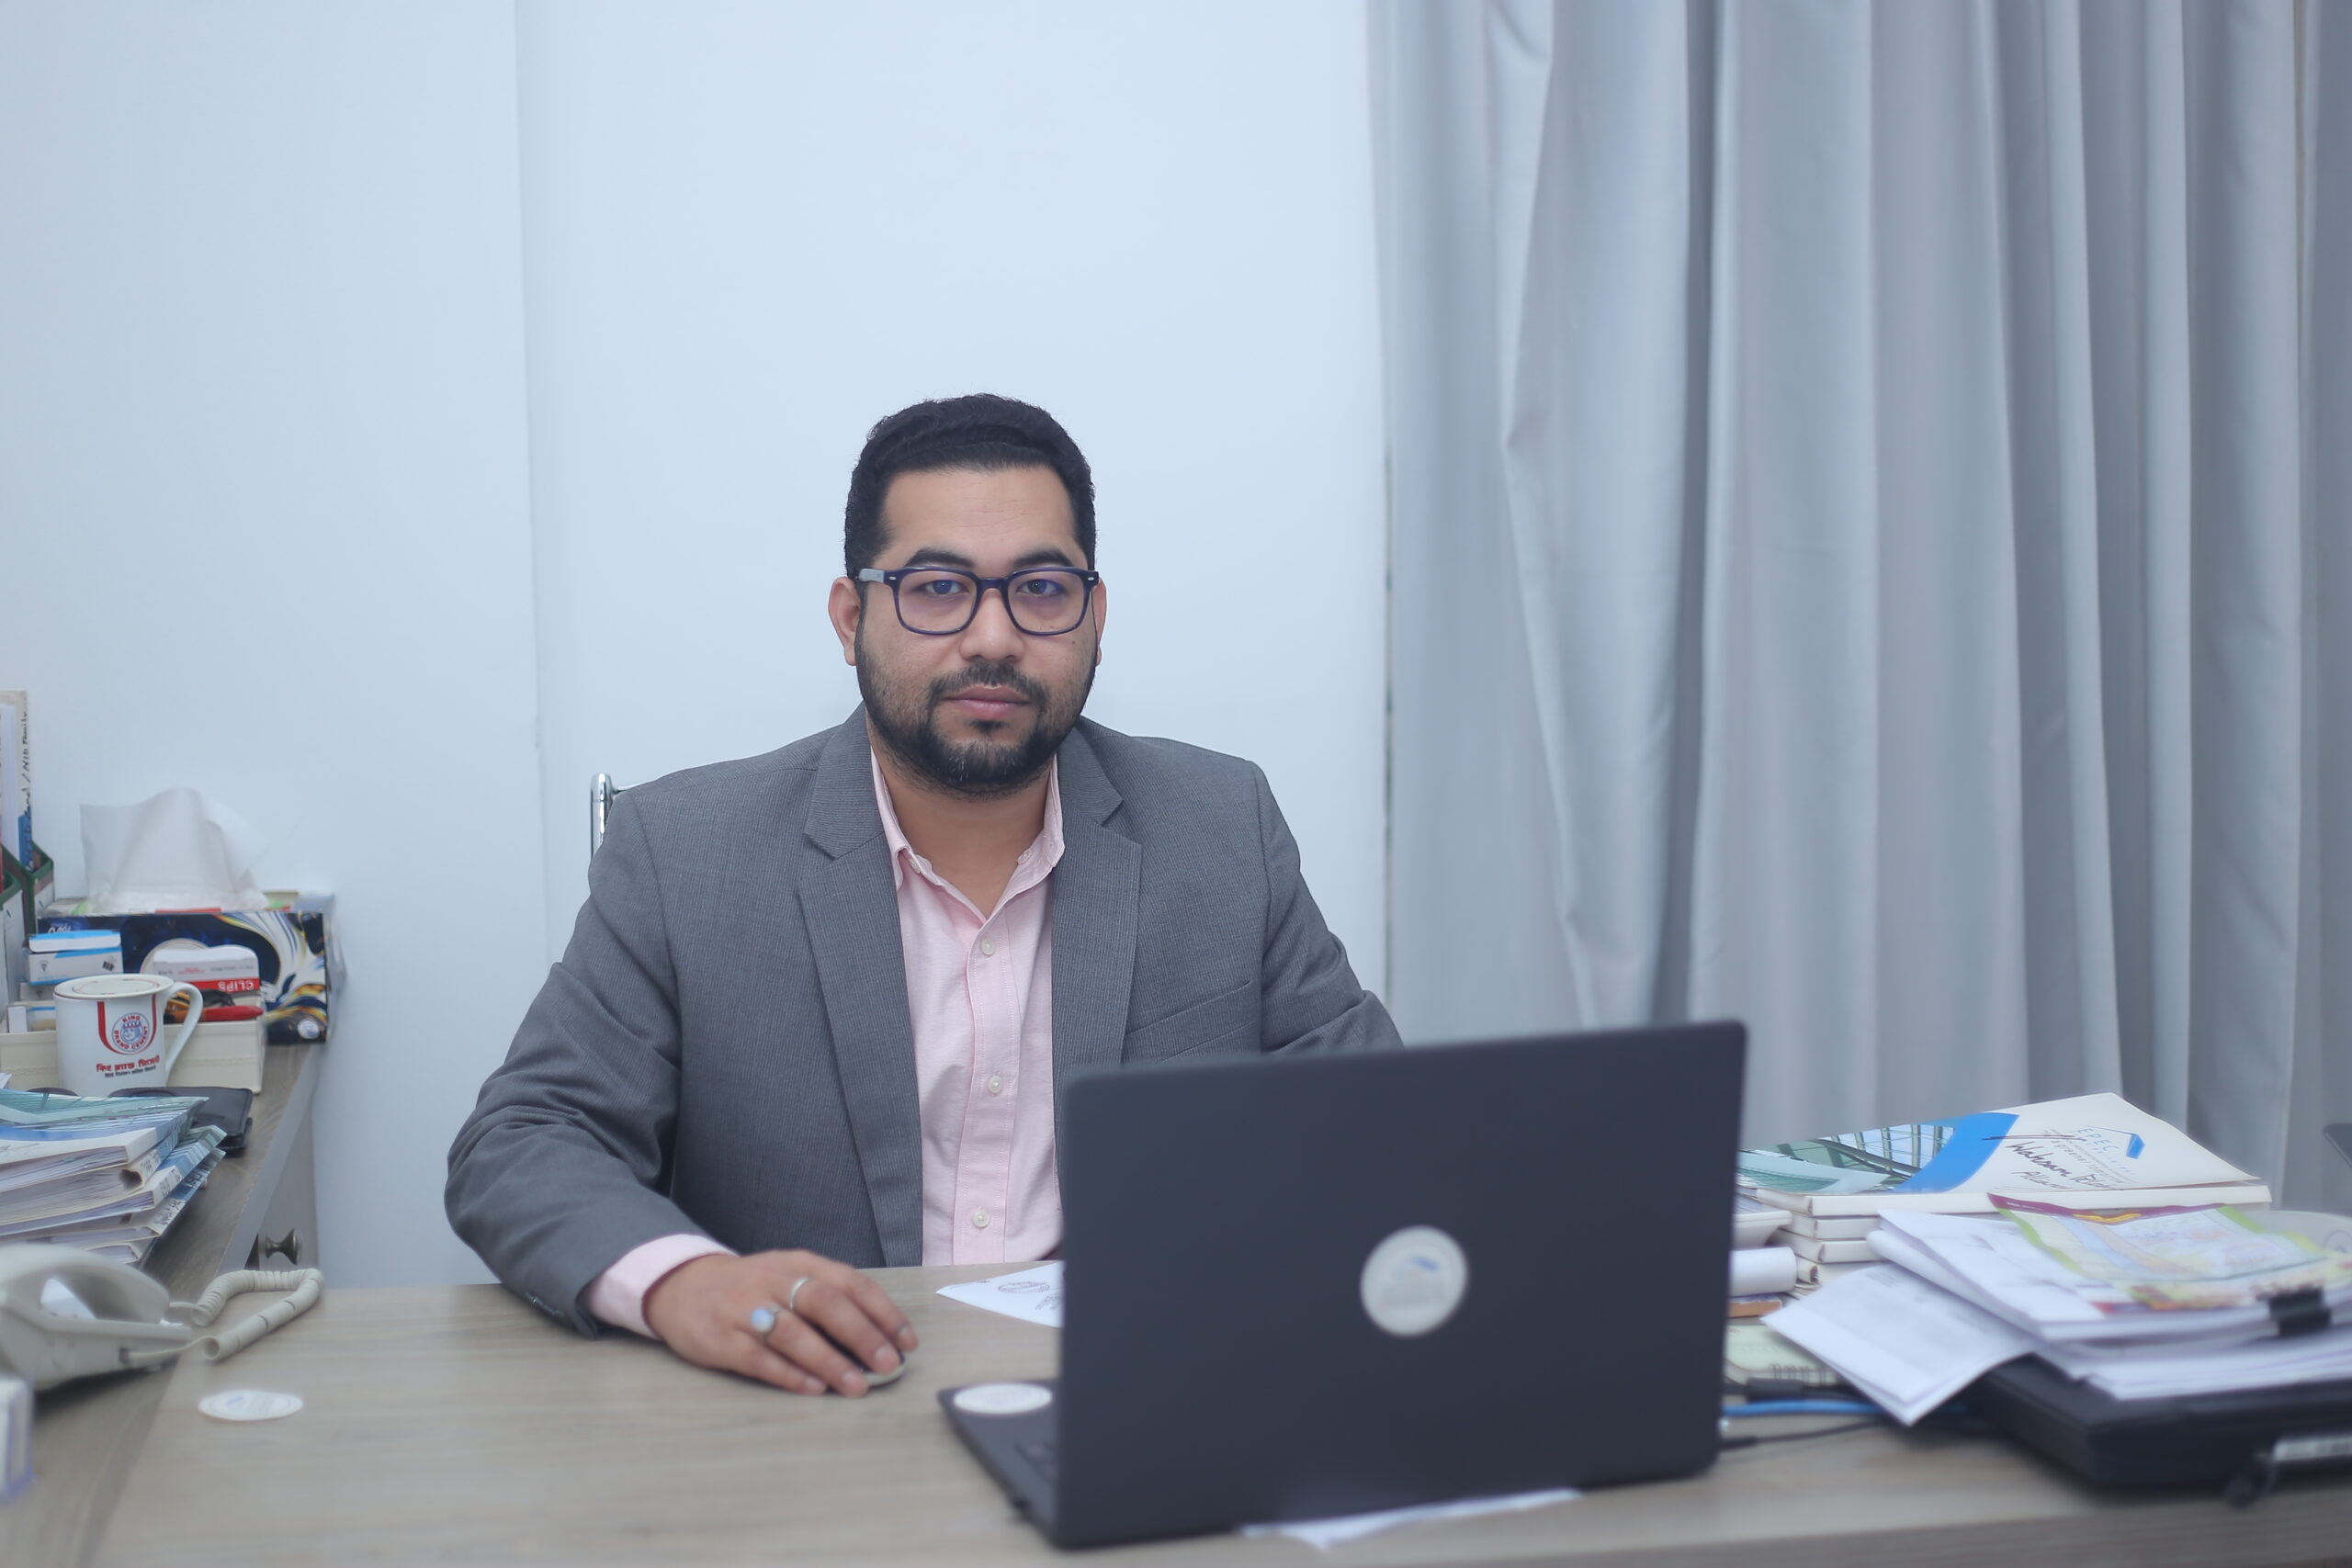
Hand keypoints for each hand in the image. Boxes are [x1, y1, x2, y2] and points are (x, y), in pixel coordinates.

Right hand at [642, 1249, 918, 1395]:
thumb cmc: (753, 1287)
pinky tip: (814, 1389)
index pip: (851, 1283)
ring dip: (830, 1361)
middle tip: (889, 1365)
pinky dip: (789, 1374)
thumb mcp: (791, 1276)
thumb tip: (879, 1339)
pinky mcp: (722, 1339)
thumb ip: (829, 1299)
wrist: (682, 1286)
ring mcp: (747, 1310)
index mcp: (801, 1263)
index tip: (908, 1342)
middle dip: (863, 1336)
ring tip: (857, 1386)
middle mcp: (776, 1281)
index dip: (883, 1312)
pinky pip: (760, 1358)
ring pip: (794, 1333)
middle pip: (826, 1304)